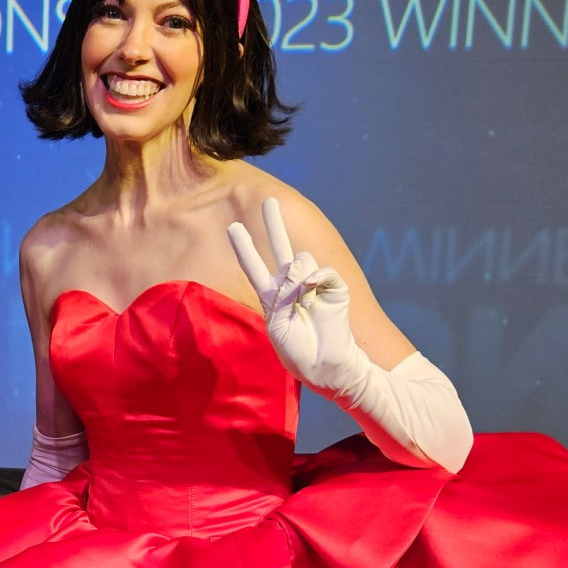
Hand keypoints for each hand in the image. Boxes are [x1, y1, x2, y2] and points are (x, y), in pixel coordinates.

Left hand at [227, 196, 361, 392]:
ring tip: (305, 308)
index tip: (234, 227)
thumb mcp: (280, 327)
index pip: (254, 267)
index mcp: (272, 297)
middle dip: (274, 224)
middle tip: (270, 201)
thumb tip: (298, 266)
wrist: (330, 366)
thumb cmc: (300, 353)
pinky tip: (320, 306)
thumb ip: (284, 295)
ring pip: (302, 261)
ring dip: (299, 281)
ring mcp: (313, 283)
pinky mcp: (333, 285)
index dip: (244, 247)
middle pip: (280, 248)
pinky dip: (318, 286)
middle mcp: (291, 285)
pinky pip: (321, 273)